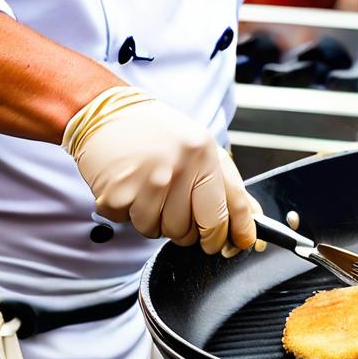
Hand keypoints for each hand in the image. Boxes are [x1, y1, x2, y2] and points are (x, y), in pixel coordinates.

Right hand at [62, 86, 259, 255]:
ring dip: (157, 221)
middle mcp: (179, 168)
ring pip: (163, 233)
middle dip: (191, 231)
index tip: (234, 245)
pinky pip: (132, 225)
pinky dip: (131, 214)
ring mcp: (148, 182)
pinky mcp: (119, 194)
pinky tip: (131, 189)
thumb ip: (230, 188)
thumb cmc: (158, 134)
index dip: (235, 235)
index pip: (229, 212)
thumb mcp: (203, 149)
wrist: (104, 112)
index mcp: (204, 155)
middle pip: (195, 231)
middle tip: (178, 207)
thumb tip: (253, 227)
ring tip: (151, 191)